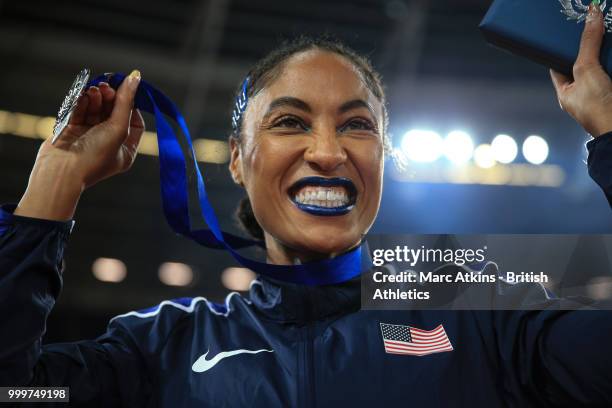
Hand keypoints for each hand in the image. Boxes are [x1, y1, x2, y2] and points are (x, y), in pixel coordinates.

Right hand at [14, 70, 143, 220]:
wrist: (61, 170)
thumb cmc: (95, 155)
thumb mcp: (118, 128)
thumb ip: (126, 102)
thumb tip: (136, 78)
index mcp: (126, 149)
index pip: (135, 122)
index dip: (132, 105)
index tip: (127, 91)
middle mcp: (109, 143)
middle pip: (115, 113)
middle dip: (111, 98)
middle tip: (106, 86)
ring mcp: (90, 136)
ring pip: (97, 110)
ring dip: (96, 98)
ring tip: (94, 91)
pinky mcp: (73, 130)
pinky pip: (81, 112)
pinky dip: (83, 102)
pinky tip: (83, 95)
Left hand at [550, 4, 611, 136]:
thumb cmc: (598, 109)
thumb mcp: (587, 70)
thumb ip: (588, 45)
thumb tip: (591, 19)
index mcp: (565, 92)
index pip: (559, 66)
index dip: (563, 50)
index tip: (570, 35)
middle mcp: (581, 95)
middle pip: (584, 65)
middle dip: (591, 52)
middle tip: (596, 34)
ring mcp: (600, 95)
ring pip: (601, 70)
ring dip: (605, 59)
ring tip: (608, 44)